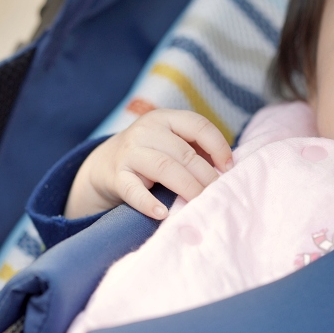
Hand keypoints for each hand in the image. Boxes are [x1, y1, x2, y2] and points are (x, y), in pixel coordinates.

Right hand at [65, 109, 233, 219]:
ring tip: (199, 203)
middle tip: (218, 194)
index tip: (229, 168)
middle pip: (183, 152)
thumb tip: (227, 168)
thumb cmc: (151, 155)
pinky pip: (133, 190)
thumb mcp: (171, 142)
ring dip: (187, 187)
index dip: (218, 146)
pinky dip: (148, 202)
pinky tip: (163, 213)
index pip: (198, 125)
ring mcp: (129, 152)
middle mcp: (146, 131)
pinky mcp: (116, 176)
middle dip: (206, 175)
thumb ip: (196, 149)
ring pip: (164, 168)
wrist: (104, 164)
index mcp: (165, 118)